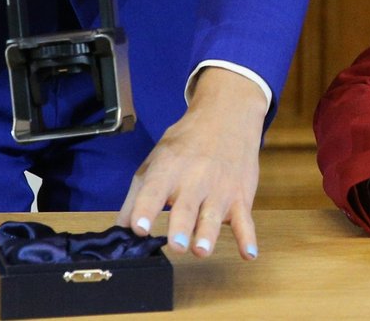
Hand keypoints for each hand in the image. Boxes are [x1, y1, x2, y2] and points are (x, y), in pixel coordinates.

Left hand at [117, 68, 266, 259]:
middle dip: (180, 226)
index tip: (138, 228)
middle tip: (175, 245)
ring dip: (208, 233)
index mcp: (169, 168)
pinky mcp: (241, 196)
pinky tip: (249, 253)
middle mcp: (195, 178)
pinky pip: (245, 219)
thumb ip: (137, 195)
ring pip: (214, 214)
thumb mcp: (156, 160)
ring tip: (201, 250)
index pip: (154, 191)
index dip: (145, 209)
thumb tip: (120, 229)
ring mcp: (220, 188)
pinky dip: (248, 237)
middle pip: (186, 206)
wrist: (228, 115)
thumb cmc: (186, 143)